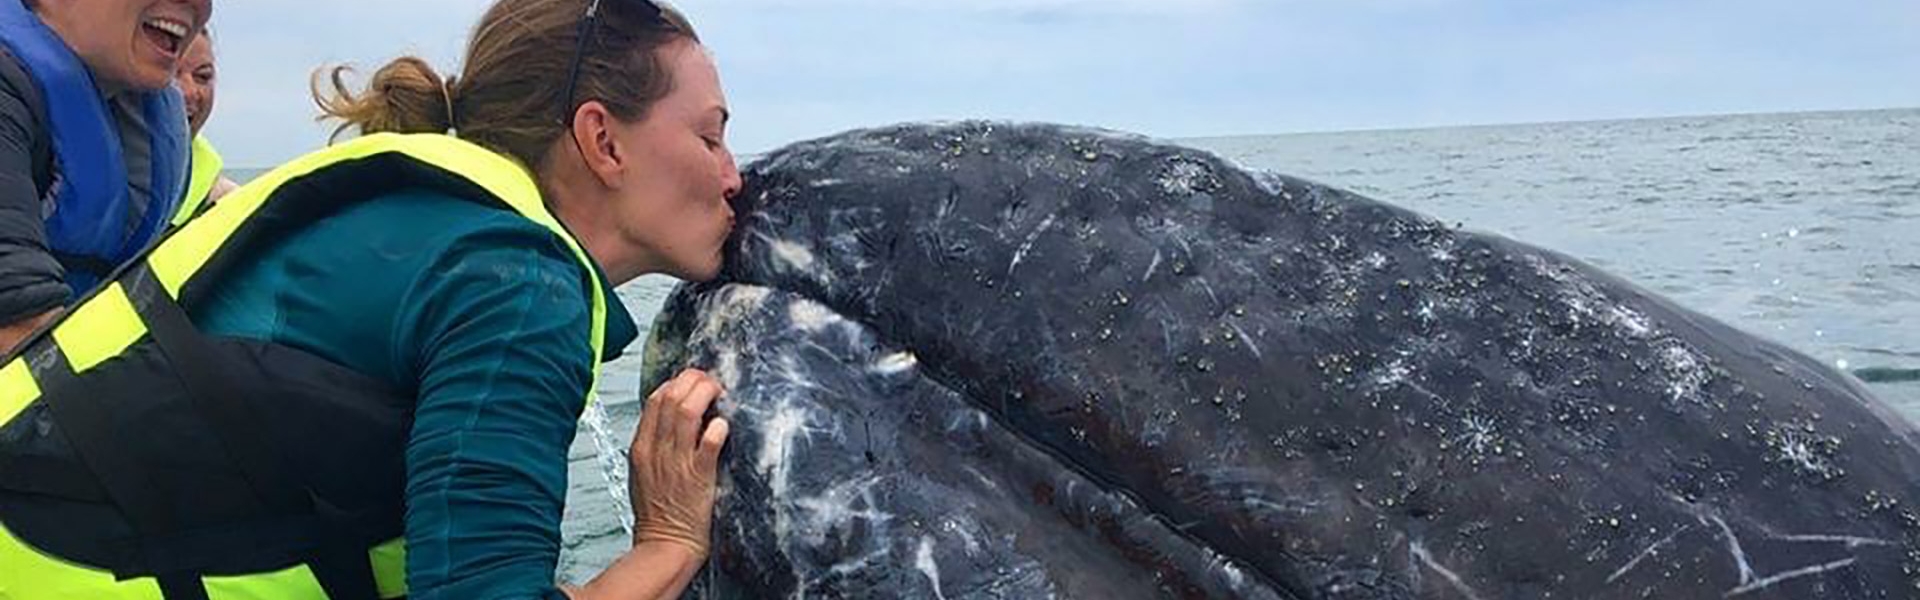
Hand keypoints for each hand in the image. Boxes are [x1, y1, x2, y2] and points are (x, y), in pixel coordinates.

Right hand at [628, 368, 729, 557]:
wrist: (665, 545)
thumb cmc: (658, 512)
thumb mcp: (644, 472)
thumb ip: (655, 444)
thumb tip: (673, 417)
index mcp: (641, 447)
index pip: (654, 399)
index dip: (676, 382)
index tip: (692, 381)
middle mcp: (657, 450)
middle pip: (670, 397)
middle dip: (693, 380)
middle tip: (710, 381)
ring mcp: (677, 462)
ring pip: (687, 411)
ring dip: (706, 394)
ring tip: (720, 393)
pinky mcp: (699, 477)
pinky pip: (709, 442)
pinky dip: (718, 428)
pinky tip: (724, 425)